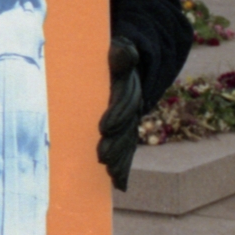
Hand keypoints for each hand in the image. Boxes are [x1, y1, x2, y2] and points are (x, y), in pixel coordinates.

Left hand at [97, 36, 142, 190]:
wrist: (128, 65)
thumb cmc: (114, 59)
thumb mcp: (118, 52)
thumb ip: (121, 54)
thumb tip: (124, 51)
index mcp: (128, 88)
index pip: (124, 102)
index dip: (116, 114)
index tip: (103, 127)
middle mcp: (132, 107)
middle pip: (127, 127)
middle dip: (116, 143)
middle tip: (102, 157)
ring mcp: (131, 121)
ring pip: (128, 142)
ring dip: (120, 159)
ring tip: (110, 174)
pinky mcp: (126, 131)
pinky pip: (127, 150)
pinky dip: (124, 167)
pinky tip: (119, 184)